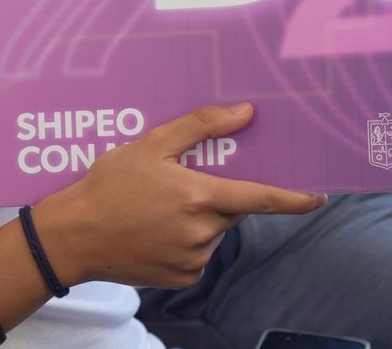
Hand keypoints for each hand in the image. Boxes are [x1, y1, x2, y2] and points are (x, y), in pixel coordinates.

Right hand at [30, 103, 324, 288]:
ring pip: (214, 232)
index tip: (319, 197)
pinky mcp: (181, 278)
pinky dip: (186, 240)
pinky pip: (198, 254)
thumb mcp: (151, 144)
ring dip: (200, 218)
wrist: (72, 237)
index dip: (294, 199)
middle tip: (181, 183)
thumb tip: (245, 113)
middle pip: (230, 210)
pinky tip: (155, 229)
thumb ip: (201, 126)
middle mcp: (202, 232)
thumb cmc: (109, 185)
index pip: (261, 198)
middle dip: (216, 195)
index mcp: (200, 197)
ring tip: (158, 207)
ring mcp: (193, 260)